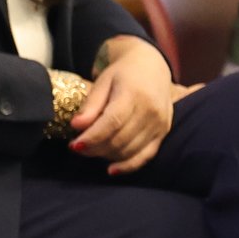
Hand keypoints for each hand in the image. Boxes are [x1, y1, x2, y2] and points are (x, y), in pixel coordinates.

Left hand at [68, 37, 177, 174]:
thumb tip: (76, 126)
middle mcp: (151, 111)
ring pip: (130, 150)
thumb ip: (91, 105)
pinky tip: (111, 170)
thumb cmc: (123, 74)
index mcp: (134, 94)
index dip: (92, 137)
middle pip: (120, 139)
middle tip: (76, 147)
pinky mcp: (164, 133)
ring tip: (89, 151)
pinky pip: (146, 156)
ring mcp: (160, 124)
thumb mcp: (103, 82)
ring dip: (106, 156)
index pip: (112, 122)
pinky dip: (128, 166)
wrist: (152, 67)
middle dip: (94, 148)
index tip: (74, 145)